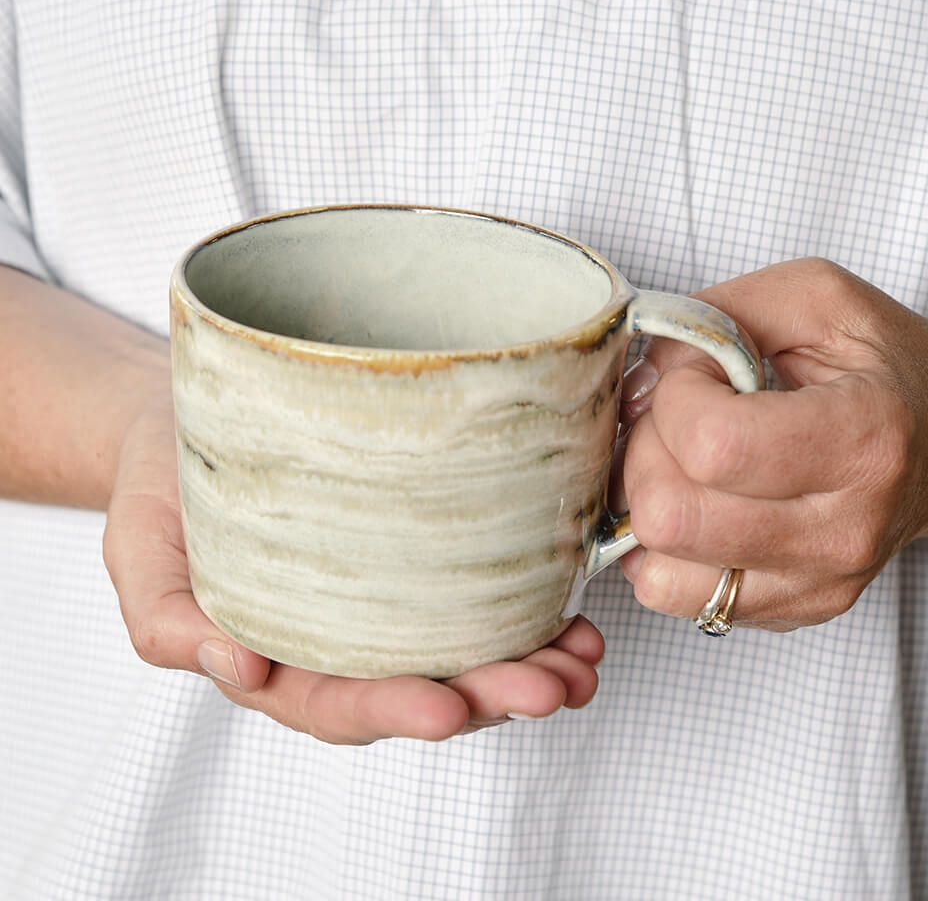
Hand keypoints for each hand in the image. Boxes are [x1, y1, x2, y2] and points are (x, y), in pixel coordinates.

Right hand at [104, 396, 603, 743]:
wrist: (193, 421)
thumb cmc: (164, 486)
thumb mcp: (139, 552)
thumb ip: (167, 621)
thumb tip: (236, 666)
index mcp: (280, 656)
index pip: (341, 703)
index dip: (397, 712)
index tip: (450, 709)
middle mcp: (344, 640)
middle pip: (424, 686)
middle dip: (493, 695)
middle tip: (553, 687)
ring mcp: (388, 600)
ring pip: (465, 650)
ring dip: (532, 663)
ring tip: (584, 659)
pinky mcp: (420, 552)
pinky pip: (479, 593)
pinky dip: (532, 607)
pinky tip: (574, 607)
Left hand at [617, 258, 927, 630]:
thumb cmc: (881, 367)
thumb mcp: (817, 299)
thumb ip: (718, 314)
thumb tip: (641, 373)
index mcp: (863, 440)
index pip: (713, 446)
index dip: (674, 399)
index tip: (697, 378)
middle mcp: (842, 530)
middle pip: (670, 518)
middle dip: (644, 453)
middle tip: (677, 422)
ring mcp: (816, 584)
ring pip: (659, 571)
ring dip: (644, 505)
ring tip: (679, 464)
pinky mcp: (790, 610)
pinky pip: (672, 595)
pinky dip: (656, 549)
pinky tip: (688, 502)